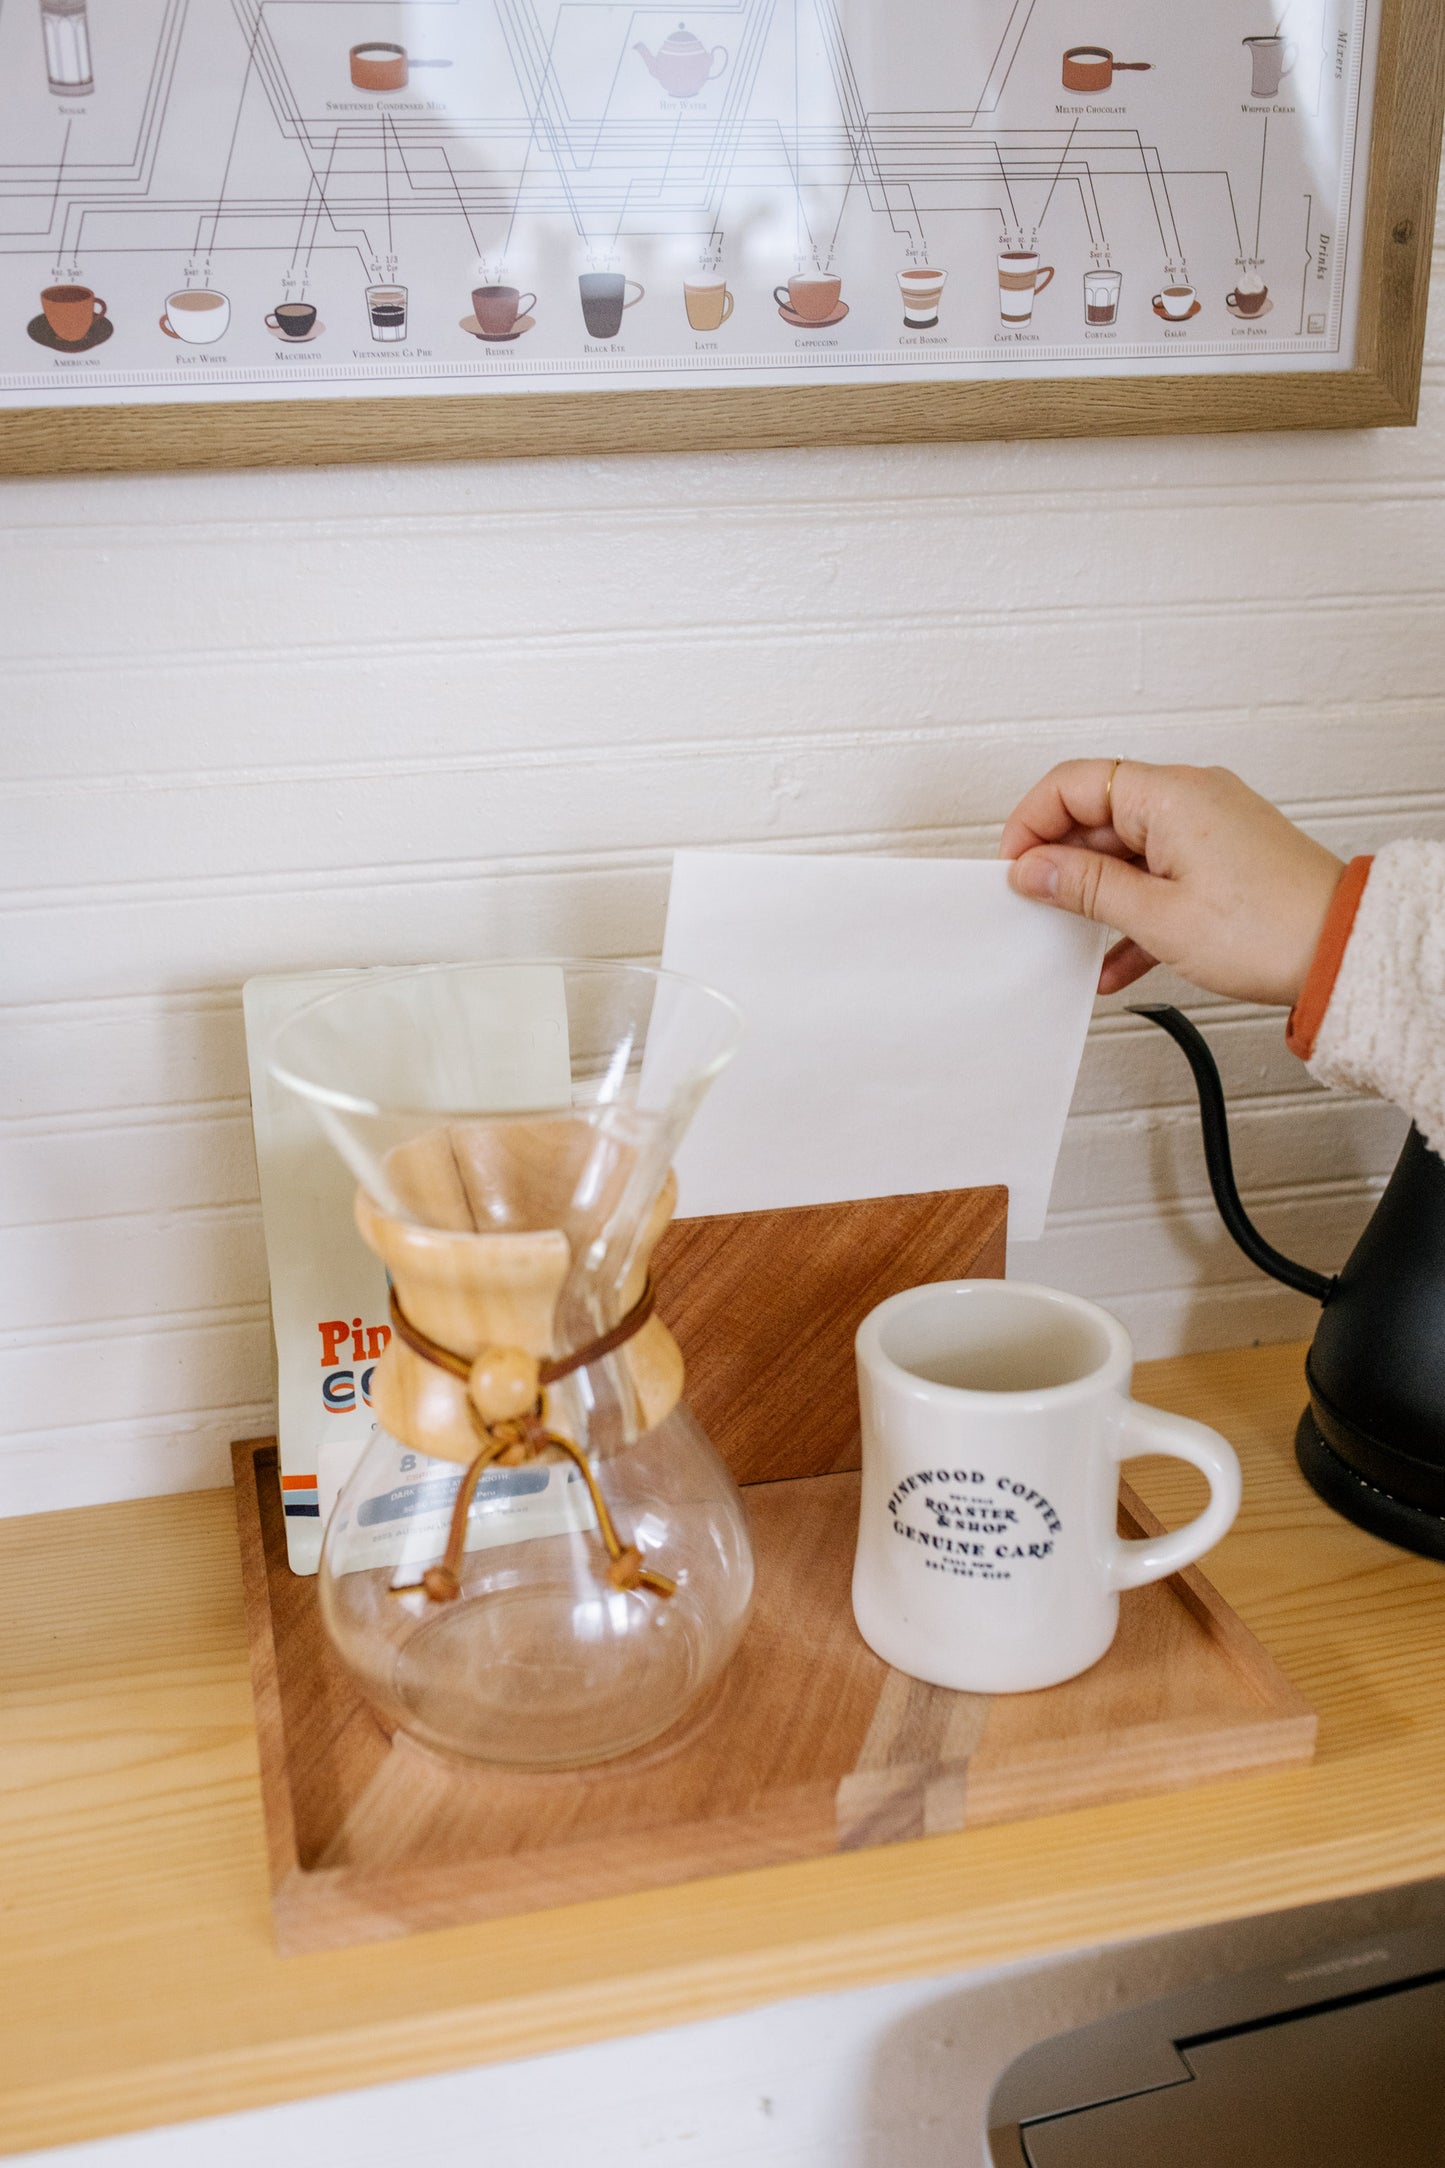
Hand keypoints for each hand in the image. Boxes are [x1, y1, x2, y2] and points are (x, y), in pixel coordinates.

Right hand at [999, 760, 1344, 1002]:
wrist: (1342, 952)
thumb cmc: (1270, 929)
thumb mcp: (1157, 915)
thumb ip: (1086, 888)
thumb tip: (1032, 869)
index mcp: (1170, 794)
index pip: (1073, 783)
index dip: (1031, 823)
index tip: (1014, 867)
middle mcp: (1190, 798)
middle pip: (1097, 816)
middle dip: (1062, 865)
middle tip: (1038, 909)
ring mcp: (1207, 827)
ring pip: (1126, 851)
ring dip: (1098, 897)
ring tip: (1076, 941)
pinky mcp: (1221, 858)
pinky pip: (1158, 874)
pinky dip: (1134, 911)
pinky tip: (1117, 960)